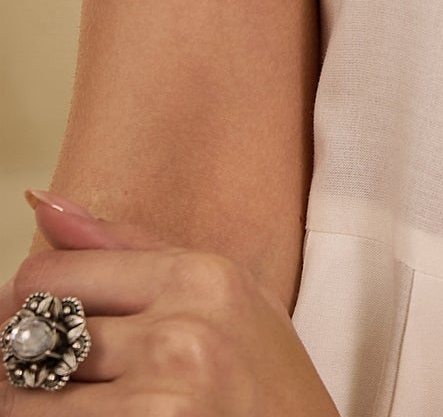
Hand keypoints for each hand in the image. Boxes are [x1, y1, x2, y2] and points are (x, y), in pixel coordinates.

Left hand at [1, 190, 337, 414]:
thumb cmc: (263, 381)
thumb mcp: (223, 293)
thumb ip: (131, 244)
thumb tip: (41, 201)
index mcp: (200, 277)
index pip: (49, 277)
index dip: (21, 306)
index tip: (25, 330)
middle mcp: (181, 334)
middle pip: (29, 337)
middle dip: (19, 362)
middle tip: (51, 375)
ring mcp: (162, 399)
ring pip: (24, 401)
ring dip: (30, 406)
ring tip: (70, 405)